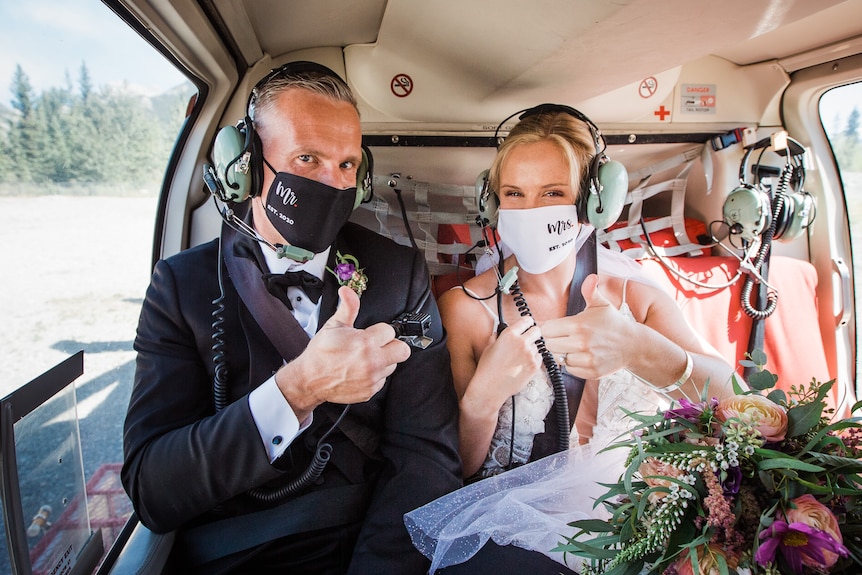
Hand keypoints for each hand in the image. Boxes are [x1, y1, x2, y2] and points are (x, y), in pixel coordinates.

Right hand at [276, 286, 410, 418]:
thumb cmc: (321, 353)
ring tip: (365, 359)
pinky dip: (375, 375)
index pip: (390, 331)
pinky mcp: (370, 391)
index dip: (380, 331)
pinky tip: (361, 371)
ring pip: (392, 365)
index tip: (371, 334)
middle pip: (402, 350)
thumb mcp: (334, 326)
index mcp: (365, 343)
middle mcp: (372, 361)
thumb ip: (348, 307)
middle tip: (378, 345)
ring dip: (383, 361)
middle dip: (392, 345)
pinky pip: (382, 380)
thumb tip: (348, 291)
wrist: (310, 379)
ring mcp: (372, 378)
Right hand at [469, 315, 542, 406]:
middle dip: (533, 334)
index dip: (527, 323)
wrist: (490, 388)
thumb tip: (499, 332)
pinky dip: (534, 359)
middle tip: (528, 340)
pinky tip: (523, 364)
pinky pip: (539, 358)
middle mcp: (521, 342)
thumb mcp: (488, 347)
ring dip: (532, 349)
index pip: (526, 320)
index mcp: (509, 335)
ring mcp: (529, 355)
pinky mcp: (534, 366)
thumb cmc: (487, 368)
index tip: (528, 325)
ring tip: (520, 358)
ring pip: (538, 346)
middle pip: (537, 331)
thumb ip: (496, 337)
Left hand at [543, 274, 630, 378]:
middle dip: (555, 341)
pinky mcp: (591, 372)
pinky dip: (574, 364)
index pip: (547, 329)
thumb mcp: (601, 304)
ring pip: (560, 358)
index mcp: (578, 325)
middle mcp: (581, 343)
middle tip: (566, 337)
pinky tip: (583, 356)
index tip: (558, 327)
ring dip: (564, 353)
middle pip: (550, 345)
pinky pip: (570, 370)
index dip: (551, 328)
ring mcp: (587, 359)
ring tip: (575, 347)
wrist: (632, 344)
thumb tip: (590, 276)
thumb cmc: (613, 323)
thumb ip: (590, 291)